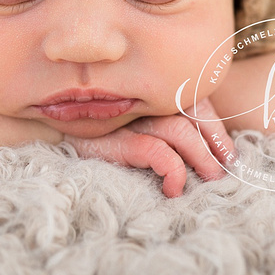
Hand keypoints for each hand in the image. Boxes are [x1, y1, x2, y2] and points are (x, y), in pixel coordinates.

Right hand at [63, 98, 235, 197]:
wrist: (46, 125)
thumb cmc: (97, 124)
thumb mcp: (134, 117)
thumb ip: (164, 119)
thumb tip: (209, 149)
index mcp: (150, 87)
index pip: (197, 100)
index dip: (216, 129)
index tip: (228, 155)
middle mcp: (141, 97)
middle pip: (193, 115)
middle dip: (213, 146)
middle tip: (221, 173)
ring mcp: (127, 116)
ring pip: (180, 132)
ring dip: (201, 160)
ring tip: (208, 180)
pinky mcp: (112, 139)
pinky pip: (155, 151)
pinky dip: (173, 170)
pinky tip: (174, 187)